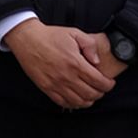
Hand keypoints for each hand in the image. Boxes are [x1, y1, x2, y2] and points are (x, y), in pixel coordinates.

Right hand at [3, 18, 121, 109]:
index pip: (98, 81)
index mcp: (75, 63)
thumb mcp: (74, 33)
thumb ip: (90, 45)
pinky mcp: (47, 88)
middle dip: (100, 93)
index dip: (108, 85)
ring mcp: (56, 84)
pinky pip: (63, 103)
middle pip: (91, 94)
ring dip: (89, 101)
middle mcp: (66, 76)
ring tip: (91, 95)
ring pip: (78, 102)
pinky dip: (73, 104)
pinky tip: (77, 99)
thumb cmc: (50, 36)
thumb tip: (97, 61)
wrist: (28, 40)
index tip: (110, 83)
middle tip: (102, 89)